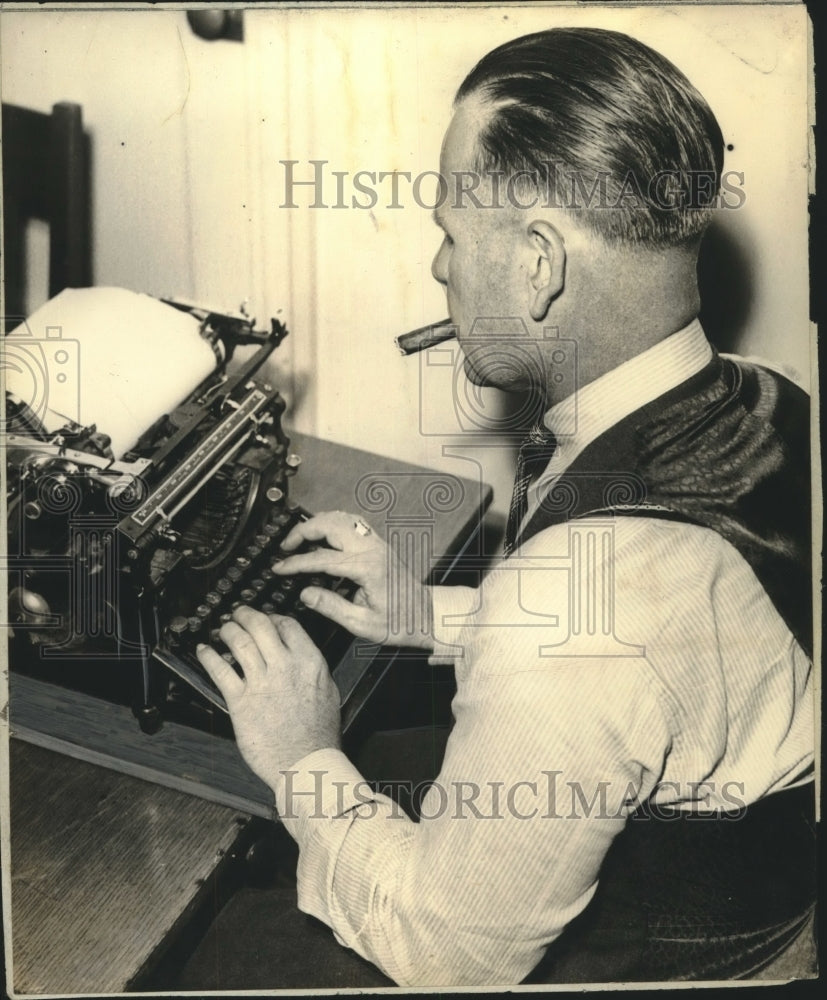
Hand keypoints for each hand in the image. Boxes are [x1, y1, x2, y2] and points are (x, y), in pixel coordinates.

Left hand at [196, 606, 340, 784]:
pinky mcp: (240, 701)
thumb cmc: (319, 735)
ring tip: (223, 629)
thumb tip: (302, 657)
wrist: (306, 763)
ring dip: (227, 630)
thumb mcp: (328, 692)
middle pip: (260, 625)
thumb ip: (313, 670)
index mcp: (309, 662)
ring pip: (238, 642)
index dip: (272, 617)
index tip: (265, 619)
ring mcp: (261, 682)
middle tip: (238, 613)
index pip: (287, 625)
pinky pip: (220, 670)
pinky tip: (204, 651)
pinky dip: (209, 656)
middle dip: (245, 614)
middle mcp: (285, 666)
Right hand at [273, 510, 433, 648]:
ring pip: (341, 517)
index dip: (296, 563)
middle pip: (330, 525)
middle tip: (285, 545)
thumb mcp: (361, 623)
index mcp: (366, 568)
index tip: (279, 568)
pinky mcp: (378, 544)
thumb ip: (331, 606)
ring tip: (299, 537)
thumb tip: (305, 593)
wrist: (424, 614)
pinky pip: (352, 522)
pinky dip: (333, 522)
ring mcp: (376, 543)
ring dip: (317, 522)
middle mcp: (372, 550)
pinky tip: (323, 532)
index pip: (321, 558)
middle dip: (302, 531)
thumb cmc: (398, 622)